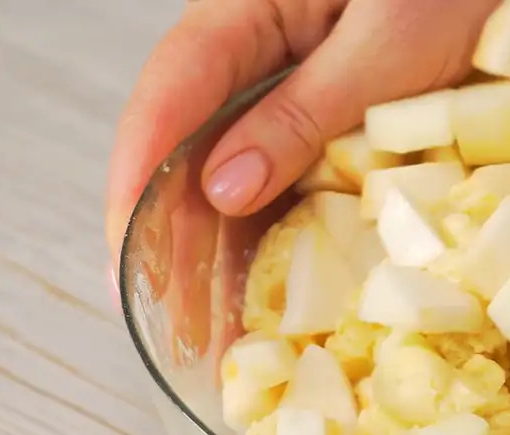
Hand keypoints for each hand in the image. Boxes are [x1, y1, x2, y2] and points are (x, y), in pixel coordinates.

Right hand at [104, 0, 497, 358]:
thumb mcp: (382, 46)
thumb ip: (301, 112)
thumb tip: (223, 191)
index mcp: (244, 18)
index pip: (167, 99)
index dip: (135, 181)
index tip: (127, 256)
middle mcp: (254, 62)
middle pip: (188, 151)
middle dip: (171, 239)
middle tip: (170, 326)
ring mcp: (291, 97)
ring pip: (233, 179)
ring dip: (218, 252)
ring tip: (210, 329)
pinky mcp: (331, 127)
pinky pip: (288, 186)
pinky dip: (275, 238)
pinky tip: (267, 291)